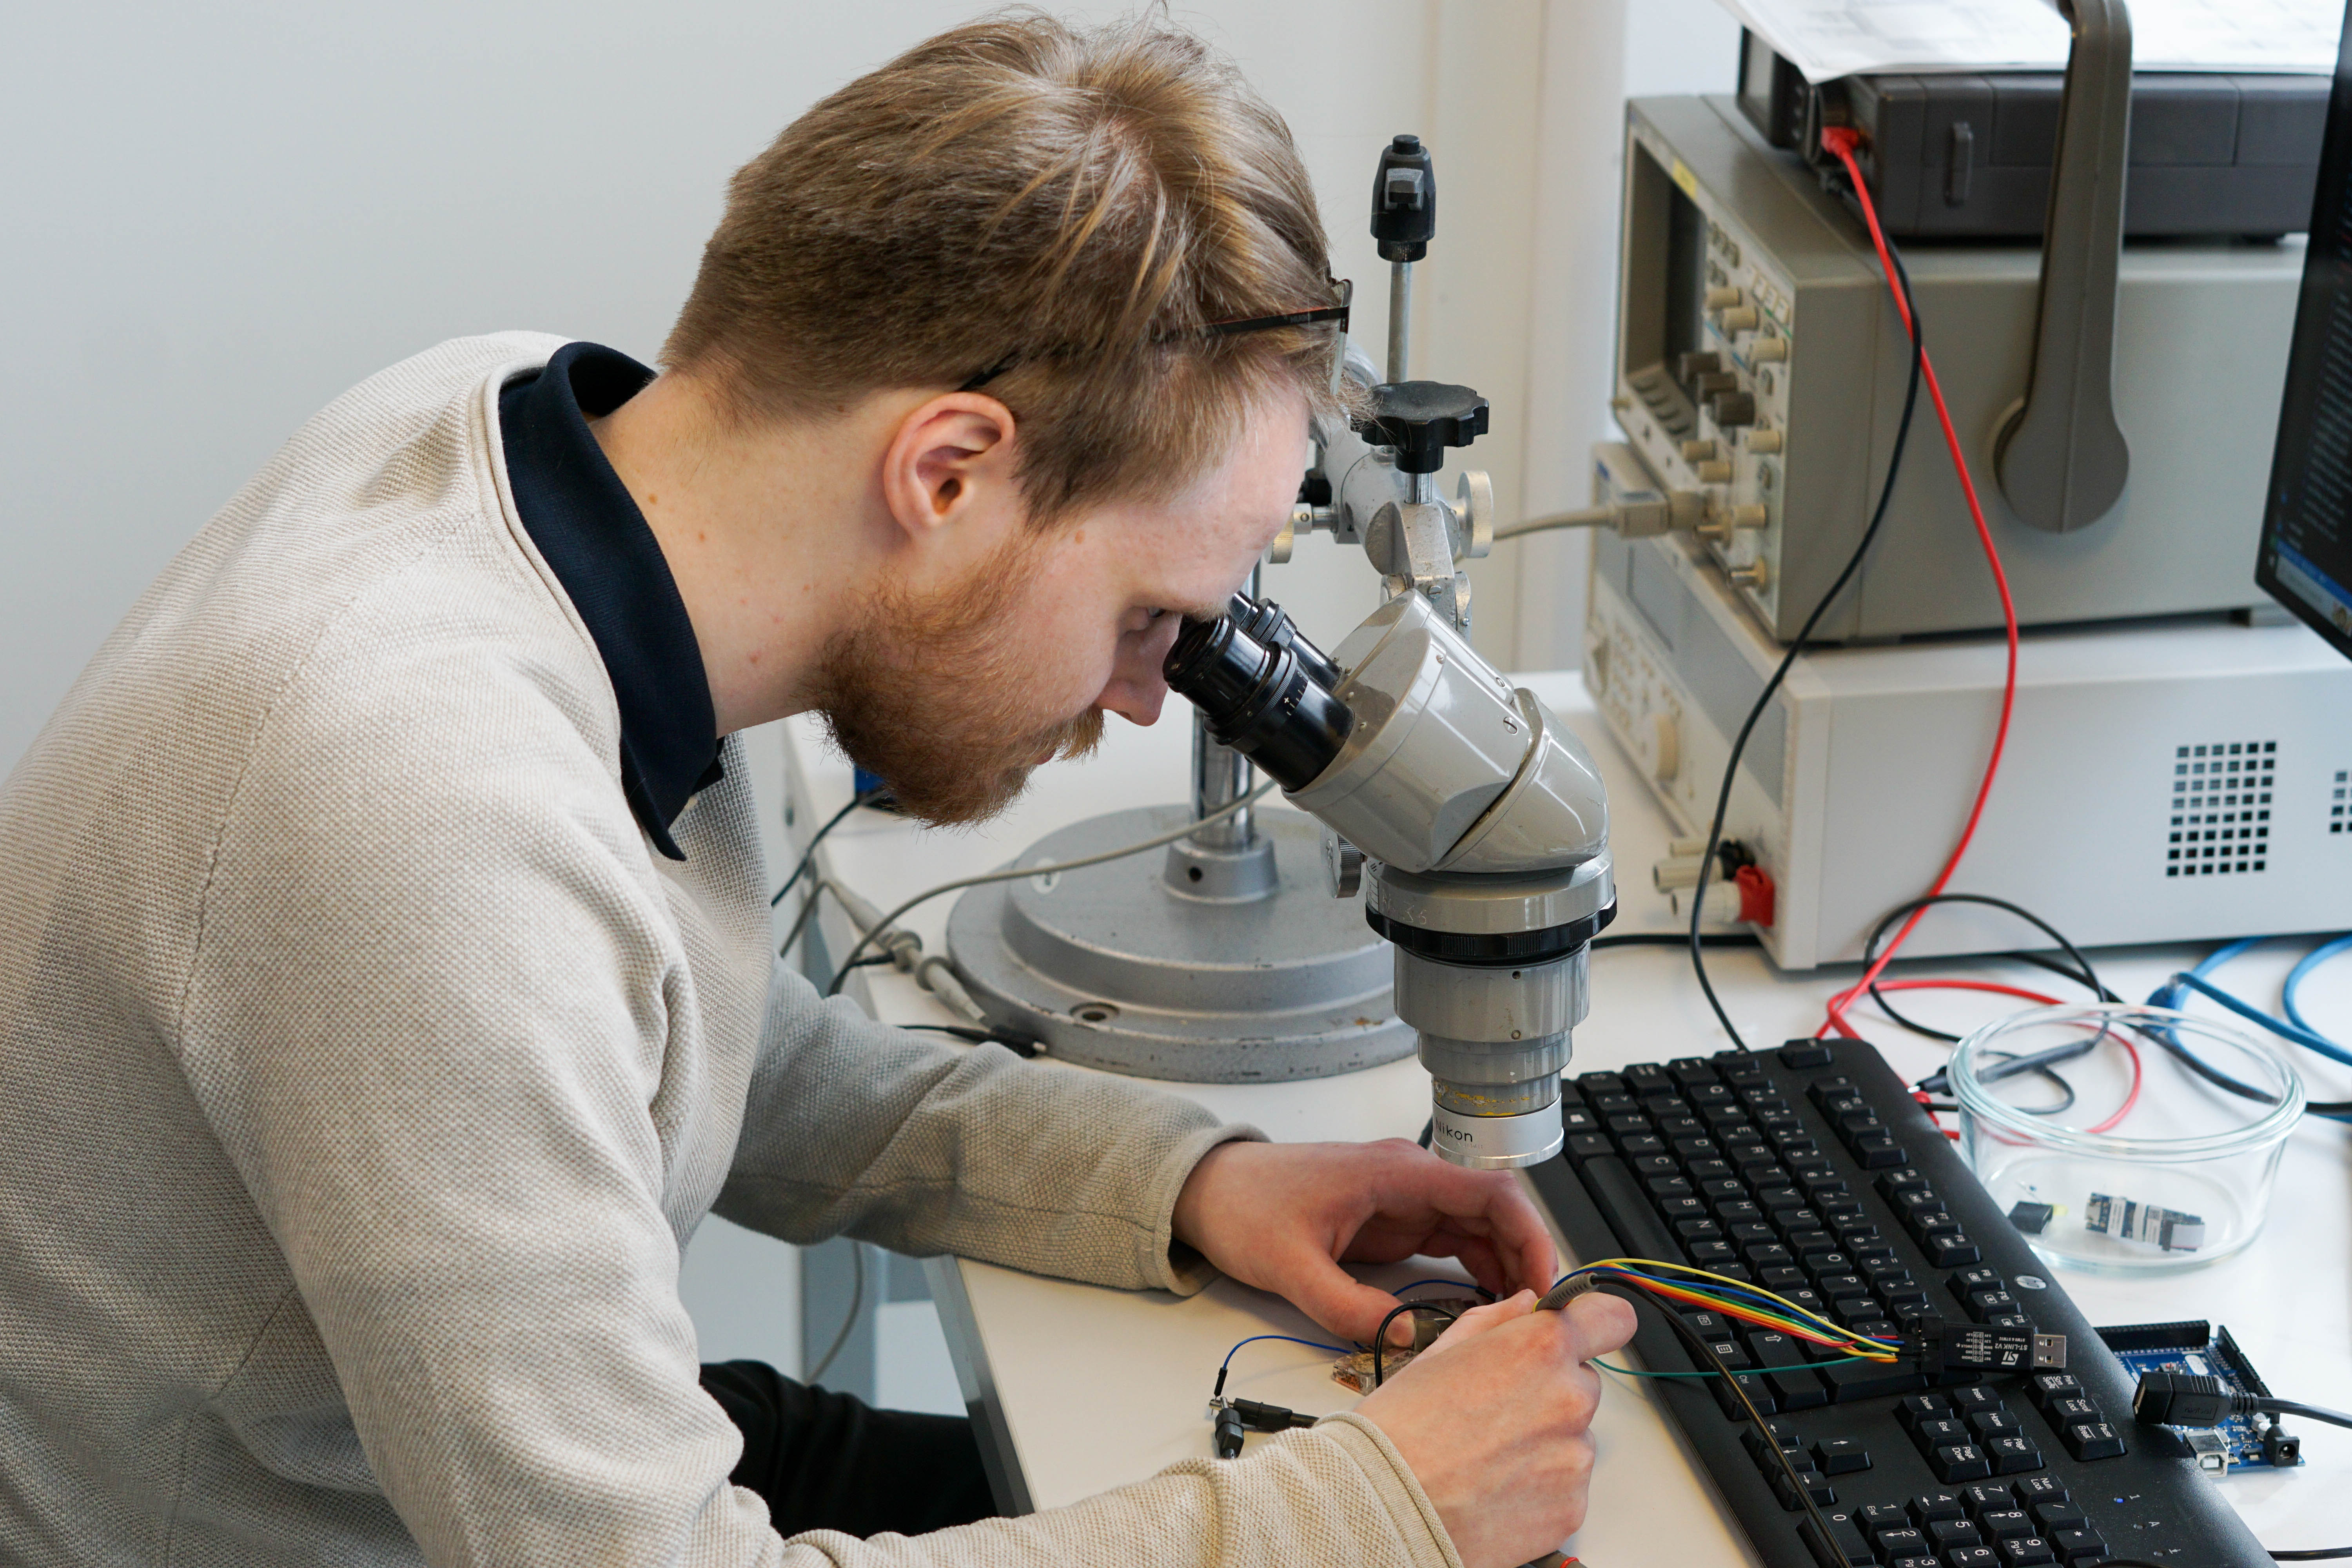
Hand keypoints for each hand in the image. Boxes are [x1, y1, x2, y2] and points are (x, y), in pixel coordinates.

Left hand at [1169, 1139, 1556, 1346]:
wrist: (1210, 1189)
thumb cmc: (1245, 1208)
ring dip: (1504, 1268)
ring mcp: (1404, 1200)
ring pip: (1478, 1229)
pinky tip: (1484, 1307)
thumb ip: (1345, 1306)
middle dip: (1525, 1260)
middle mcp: (1410, 1180)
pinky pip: (1451, 1243)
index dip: (1529, 1233)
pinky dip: (1475, 1271)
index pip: (1490, 1191)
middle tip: (1540, 1317)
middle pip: (1495, 1211)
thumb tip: (1404, 1338)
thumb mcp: (1289, 1266)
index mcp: (1396, 1173)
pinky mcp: (1394, 1221)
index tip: (1543, 1282)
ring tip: (1519, 1320)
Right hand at [1356, 1289, 1638, 1567]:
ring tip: (1488, 1455)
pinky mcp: (1573, 1506)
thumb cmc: (1401, 1429)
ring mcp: (1575, 1457)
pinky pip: (1568, 1483)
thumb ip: (1496, 1320)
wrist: (1386, 1508)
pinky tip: (1495, 1485)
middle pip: (1583, 1381)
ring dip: (1544, 1439)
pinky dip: (1541, 1484)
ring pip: (1574, 1434)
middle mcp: (1570, 1398)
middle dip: (1550, 1388)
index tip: (1583, 1333)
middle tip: (1498, 1409)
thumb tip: (1526, 1305)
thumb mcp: (1439, 1352)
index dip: (1595, 1322)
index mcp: (1540, 1348)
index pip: (1611, 1317)